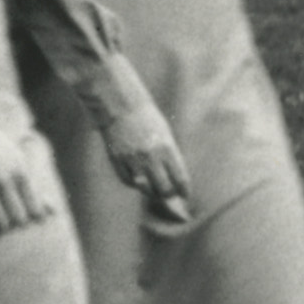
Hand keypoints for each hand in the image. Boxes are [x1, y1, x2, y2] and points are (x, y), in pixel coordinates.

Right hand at [0, 123, 57, 235]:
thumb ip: (37, 190)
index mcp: (20, 174)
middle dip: (22, 224)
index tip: (33, 214)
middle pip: (20, 220)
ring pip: (2, 224)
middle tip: (18, 219)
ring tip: (6, 223)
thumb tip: (53, 212)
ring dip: (7, 228)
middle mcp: (3, 182)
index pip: (36, 211)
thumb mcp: (22, 166)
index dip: (38, 218)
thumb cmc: (3, 153)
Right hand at [103, 113, 196, 231]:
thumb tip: (173, 179)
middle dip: (169, 195)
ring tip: (156, 191)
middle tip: (171, 195)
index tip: (185, 195)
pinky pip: (129, 181)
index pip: (180, 178)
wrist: (120, 107)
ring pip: (145, 188)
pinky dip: (136, 184)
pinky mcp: (118, 161)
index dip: (184, 190)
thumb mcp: (165, 135)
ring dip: (152, 192)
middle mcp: (150, 157)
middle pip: (164, 188)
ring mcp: (132, 160)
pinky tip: (140, 180)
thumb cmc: (147, 120)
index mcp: (166, 148)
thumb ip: (170, 157)